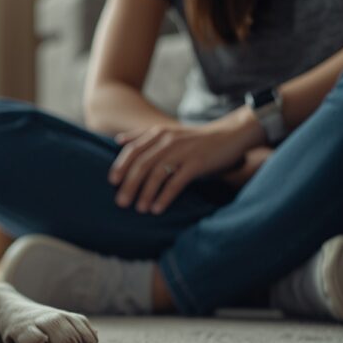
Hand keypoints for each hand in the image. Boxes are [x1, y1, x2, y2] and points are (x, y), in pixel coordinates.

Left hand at [109, 106, 265, 213]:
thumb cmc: (196, 139)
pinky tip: (157, 208)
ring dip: (145, 193)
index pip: (132, 150)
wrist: (230, 134)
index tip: (112, 182)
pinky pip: (176, 182)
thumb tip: (119, 140)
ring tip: (138, 209)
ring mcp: (182, 152)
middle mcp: (167, 141)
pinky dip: (165, 197)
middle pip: (141, 164)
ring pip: (157, 174)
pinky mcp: (197, 163)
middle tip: (120, 203)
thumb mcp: (169, 133)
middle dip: (129, 184)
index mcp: (158, 134)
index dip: (120, 166)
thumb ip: (144, 136)